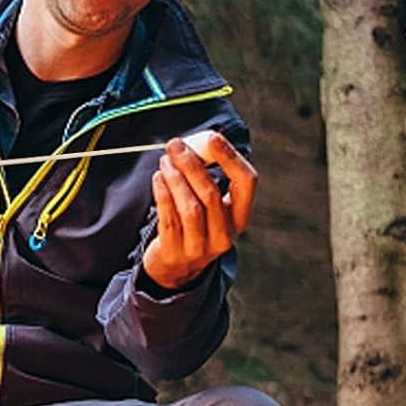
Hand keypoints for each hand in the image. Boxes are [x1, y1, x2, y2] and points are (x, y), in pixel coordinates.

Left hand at [142, 133, 255, 290]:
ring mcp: (200, 247)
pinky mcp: (176, 251)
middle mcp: (224, 234)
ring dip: (175, 178)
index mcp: (239, 217)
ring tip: (165, 161)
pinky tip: (158, 178)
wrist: (176, 268)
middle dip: (192, 165)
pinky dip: (163, 194)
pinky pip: (169, 218)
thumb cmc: (195, 225)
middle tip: (176, 145)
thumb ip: (208, 176)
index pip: (246, 182)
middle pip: (211, 194)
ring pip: (190, 207)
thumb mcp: (211, 206)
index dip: (230, 157)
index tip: (213, 137)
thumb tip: (195, 142)